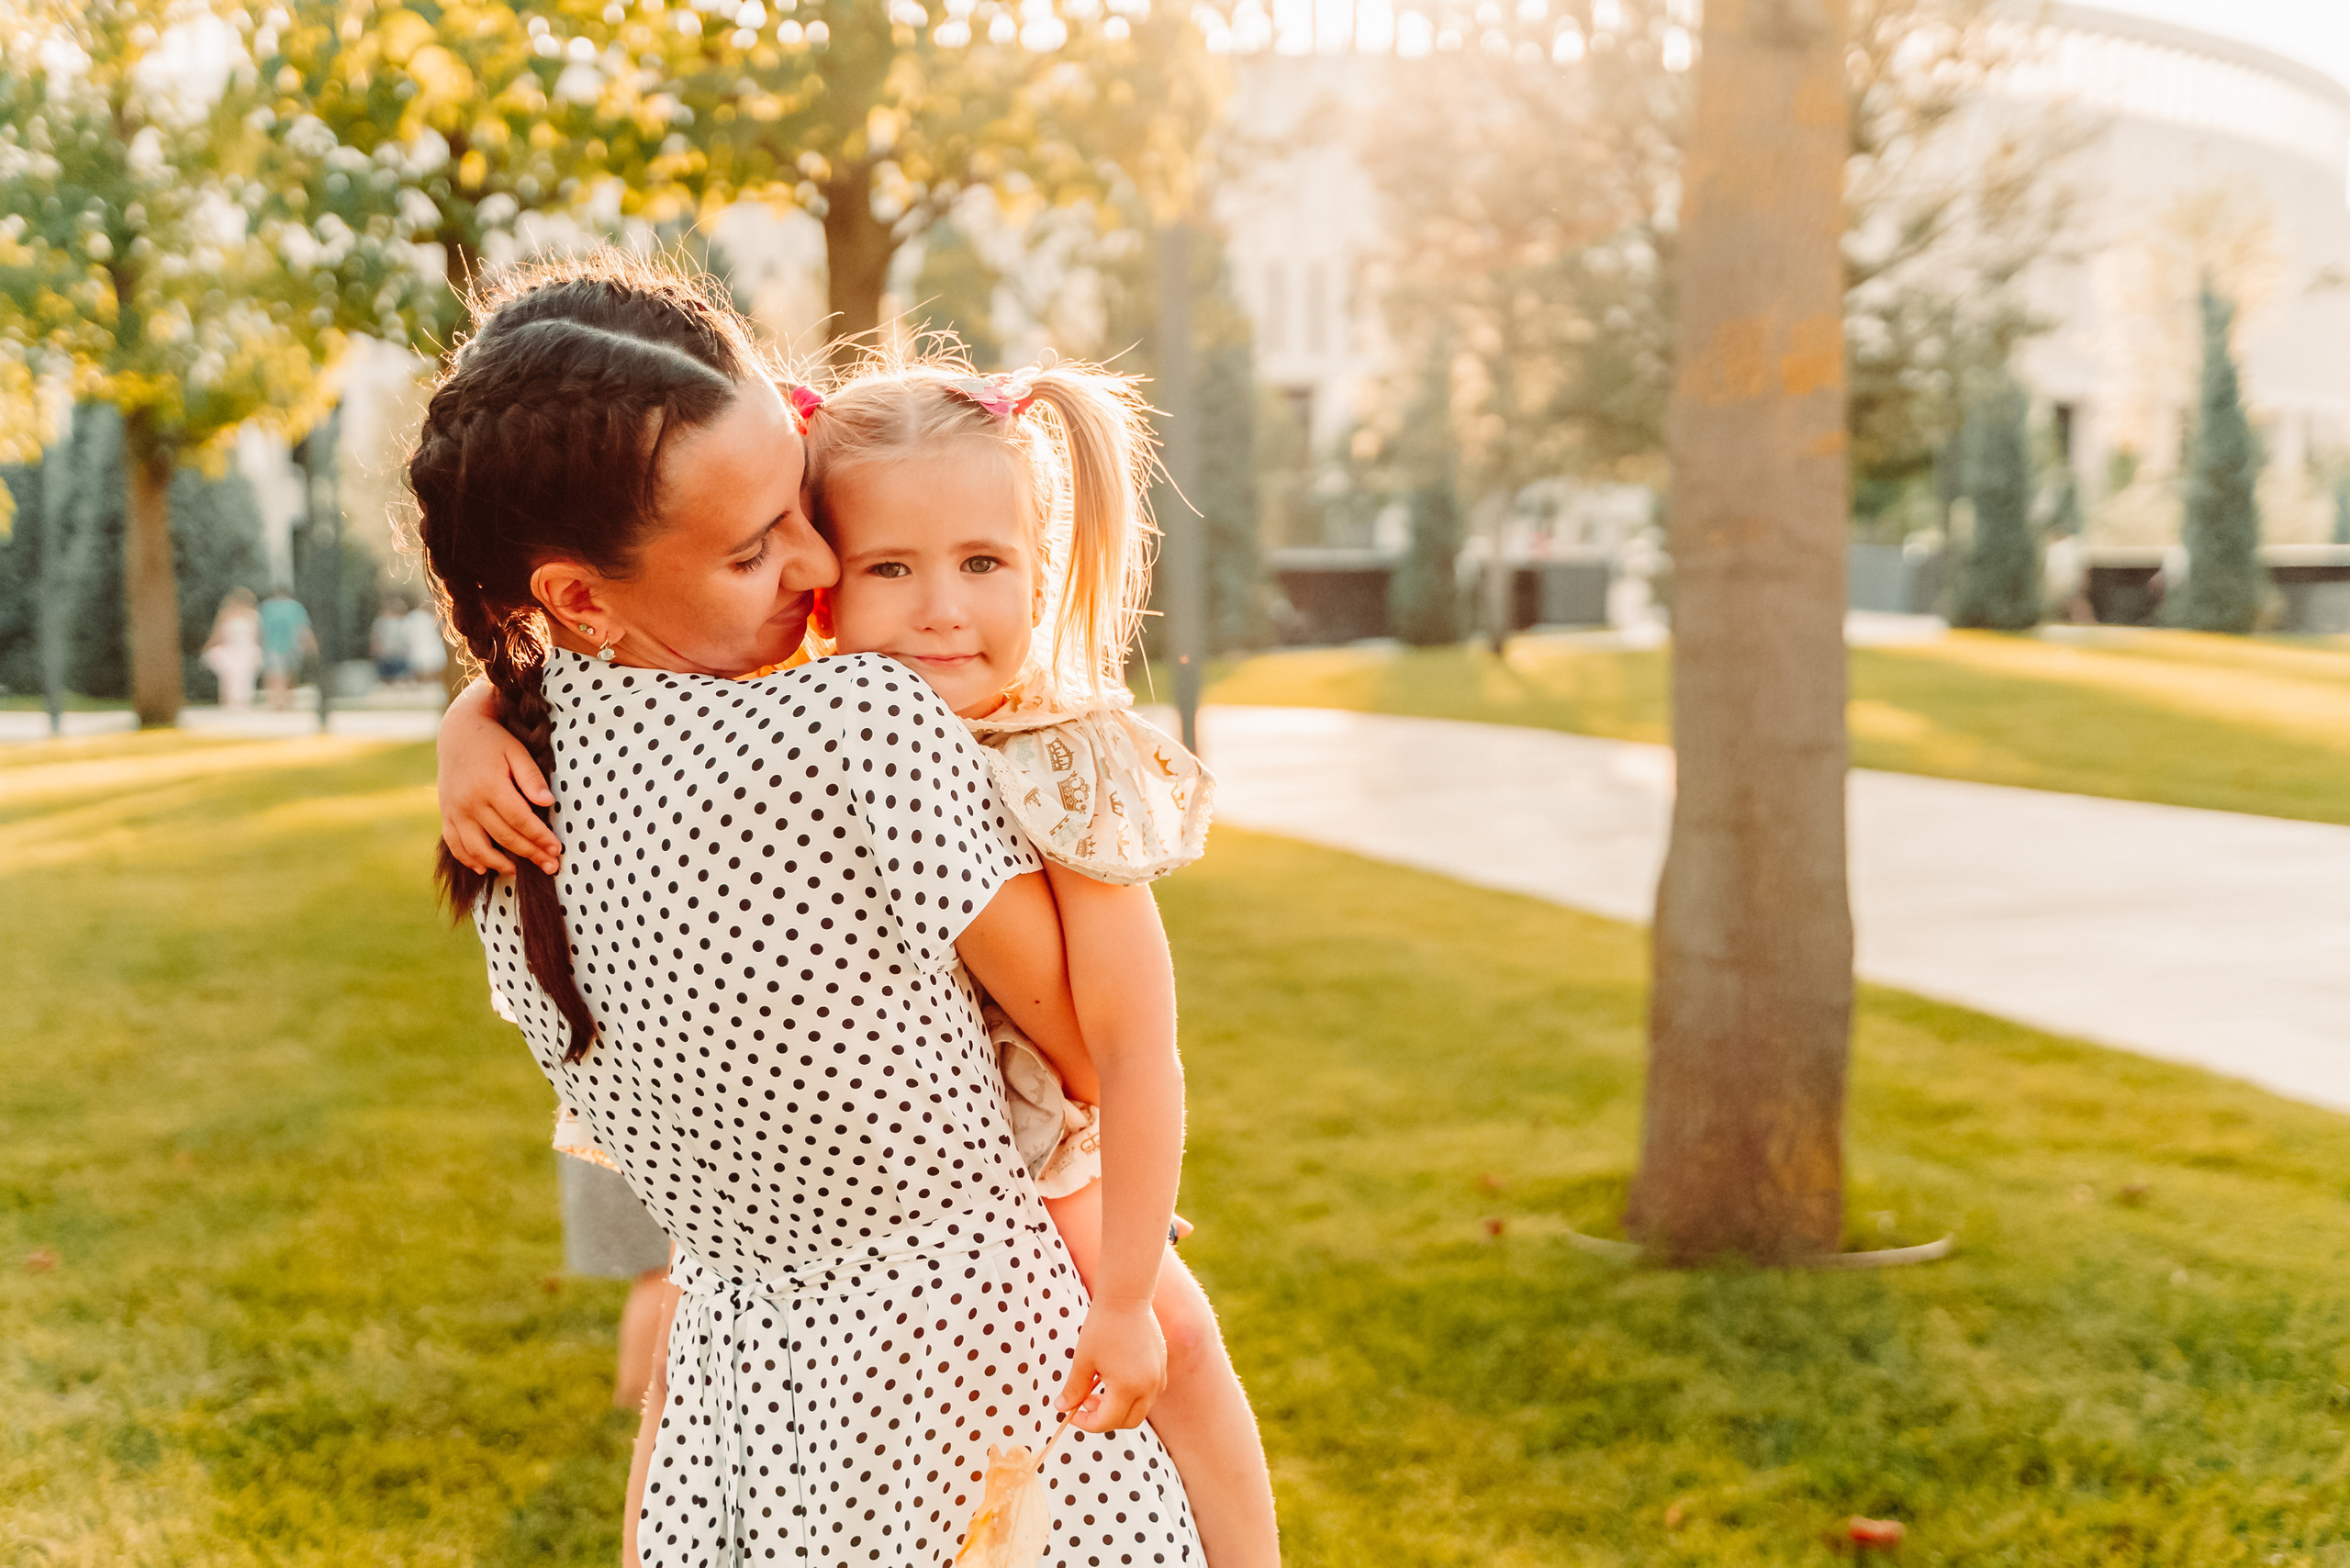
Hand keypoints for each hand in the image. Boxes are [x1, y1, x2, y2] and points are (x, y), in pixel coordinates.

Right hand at [436, 680, 561, 875]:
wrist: (458, 732)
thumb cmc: (495, 741)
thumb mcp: (517, 752)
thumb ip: (532, 778)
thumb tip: (547, 802)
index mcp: (490, 786)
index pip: (521, 820)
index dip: (540, 837)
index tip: (557, 849)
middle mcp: (470, 802)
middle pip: (504, 837)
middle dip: (530, 854)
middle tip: (551, 866)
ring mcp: (455, 811)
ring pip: (477, 848)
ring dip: (499, 864)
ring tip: (519, 871)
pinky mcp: (446, 815)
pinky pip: (455, 844)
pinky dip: (468, 860)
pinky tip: (484, 869)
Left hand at [1060, 1299, 1166, 1432]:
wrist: (1126, 1296)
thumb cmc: (1102, 1326)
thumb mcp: (1083, 1359)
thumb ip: (1074, 1389)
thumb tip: (1062, 1408)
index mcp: (1128, 1387)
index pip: (1107, 1422)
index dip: (1086, 1423)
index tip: (1072, 1414)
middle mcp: (1149, 1387)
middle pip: (1128, 1421)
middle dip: (1104, 1419)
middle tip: (1085, 1401)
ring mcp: (1159, 1376)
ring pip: (1140, 1408)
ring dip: (1119, 1407)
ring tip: (1099, 1385)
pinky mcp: (1162, 1366)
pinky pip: (1149, 1392)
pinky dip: (1132, 1394)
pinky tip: (1115, 1375)